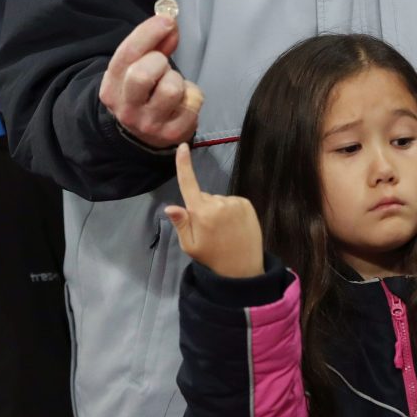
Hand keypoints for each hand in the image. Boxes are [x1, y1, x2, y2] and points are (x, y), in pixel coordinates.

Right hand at [98, 15, 203, 148]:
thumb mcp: (138, 66)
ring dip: (178, 80)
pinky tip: (182, 101)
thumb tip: (170, 23)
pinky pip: (192, 103)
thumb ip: (154, 44)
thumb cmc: (143, 91)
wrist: (142, 134)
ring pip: (171, 89)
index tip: (167, 20)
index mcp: (112, 87)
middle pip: (143, 74)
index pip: (127, 54)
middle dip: (160, 62)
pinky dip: (192, 96)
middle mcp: (127, 108)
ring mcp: (149, 123)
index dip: (148, 32)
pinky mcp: (173, 133)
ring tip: (172, 86)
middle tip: (163, 66)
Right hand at [165, 143, 263, 278]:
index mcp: (200, 212)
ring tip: (223, 231)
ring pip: (218, 200)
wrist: (242, 269)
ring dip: (217, 210)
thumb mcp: (190, 246)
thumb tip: (170, 207)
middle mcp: (218, 203)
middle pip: (203, 196)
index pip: (189, 183)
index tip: (183, 147)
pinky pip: (231, 201)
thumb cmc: (212, 258)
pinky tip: (233, 226)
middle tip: (208, 230)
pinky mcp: (246, 203)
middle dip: (202, 208)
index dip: (184, 164)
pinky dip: (230, 210)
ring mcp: (234, 202)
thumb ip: (181, 223)